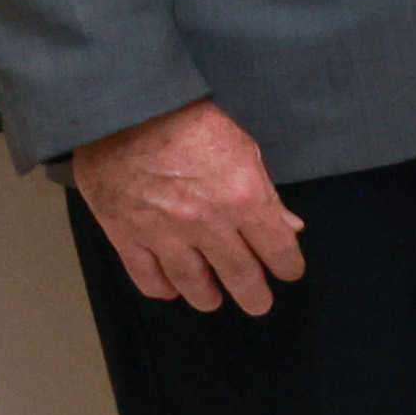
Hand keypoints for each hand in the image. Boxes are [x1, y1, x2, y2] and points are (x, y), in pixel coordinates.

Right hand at [64, 98, 306, 315]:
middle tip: (259, 305)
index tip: (288, 273)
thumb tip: (289, 227)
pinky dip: (161, 288)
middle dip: (254, 295)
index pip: (277, 249)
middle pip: (239, 274)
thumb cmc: (189, 122)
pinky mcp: (126, 233)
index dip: (287, 266)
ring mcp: (164, 232)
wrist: (127, 110)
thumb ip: (266, 194)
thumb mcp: (243, 149)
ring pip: (193, 283)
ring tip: (213, 301)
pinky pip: (146, 275)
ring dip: (207, 297)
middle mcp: (206, 222)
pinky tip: (171, 291)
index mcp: (243, 198)